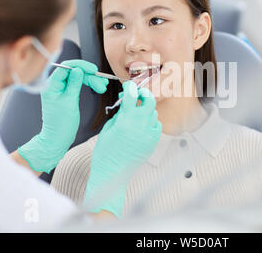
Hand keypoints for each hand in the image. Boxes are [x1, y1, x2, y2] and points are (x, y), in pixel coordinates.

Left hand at [18, 60, 108, 172]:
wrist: (57, 138)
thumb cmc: (61, 123)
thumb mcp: (69, 102)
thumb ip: (74, 84)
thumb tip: (77, 69)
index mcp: (51, 85)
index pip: (66, 67)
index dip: (80, 66)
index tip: (93, 69)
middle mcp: (55, 85)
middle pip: (74, 72)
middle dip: (89, 76)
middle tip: (102, 83)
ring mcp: (62, 90)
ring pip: (79, 78)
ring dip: (92, 81)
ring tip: (103, 87)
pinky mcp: (67, 94)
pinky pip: (79, 85)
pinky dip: (88, 85)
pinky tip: (98, 88)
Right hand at [83, 81, 161, 216]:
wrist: (112, 174)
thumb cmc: (105, 153)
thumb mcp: (107, 129)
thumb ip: (119, 114)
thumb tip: (126, 104)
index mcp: (125, 121)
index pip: (131, 95)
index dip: (130, 87)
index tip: (128, 86)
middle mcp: (140, 126)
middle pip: (149, 100)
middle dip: (143, 94)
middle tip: (137, 95)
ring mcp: (149, 134)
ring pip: (153, 113)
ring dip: (145, 109)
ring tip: (136, 113)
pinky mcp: (153, 142)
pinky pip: (156, 125)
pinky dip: (151, 122)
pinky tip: (142, 125)